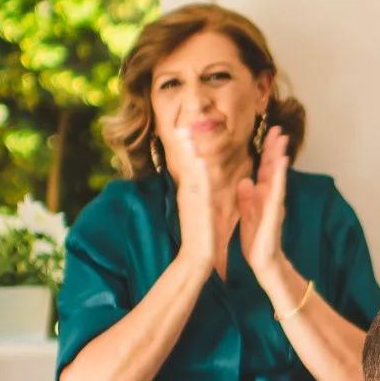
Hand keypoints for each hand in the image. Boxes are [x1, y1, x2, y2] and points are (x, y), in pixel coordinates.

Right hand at [167, 125, 221, 271]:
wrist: (198, 257)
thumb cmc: (200, 233)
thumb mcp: (198, 207)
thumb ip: (196, 193)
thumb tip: (197, 178)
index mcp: (192, 191)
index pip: (187, 164)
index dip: (185, 146)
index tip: (182, 127)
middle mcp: (190, 193)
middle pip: (185, 164)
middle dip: (183, 144)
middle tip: (179, 123)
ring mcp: (193, 200)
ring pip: (190, 172)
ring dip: (187, 153)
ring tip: (185, 133)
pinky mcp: (200, 209)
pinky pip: (199, 188)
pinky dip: (198, 174)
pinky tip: (198, 160)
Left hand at [236, 127, 290, 279]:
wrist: (262, 261)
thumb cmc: (256, 240)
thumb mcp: (247, 214)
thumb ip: (247, 198)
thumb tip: (246, 180)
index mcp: (262, 196)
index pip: (265, 169)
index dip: (267, 151)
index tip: (270, 133)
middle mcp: (270, 196)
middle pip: (273, 167)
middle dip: (275, 148)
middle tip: (279, 128)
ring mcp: (274, 203)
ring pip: (278, 175)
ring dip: (280, 157)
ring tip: (282, 140)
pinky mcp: (274, 212)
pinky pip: (277, 191)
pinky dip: (280, 176)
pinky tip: (282, 162)